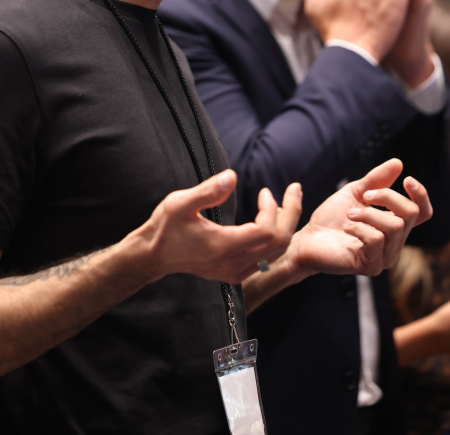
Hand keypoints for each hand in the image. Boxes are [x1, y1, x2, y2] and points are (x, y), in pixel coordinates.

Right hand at [141, 170, 302, 283]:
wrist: (155, 255)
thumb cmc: (166, 226)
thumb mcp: (179, 203)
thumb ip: (207, 191)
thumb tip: (233, 176)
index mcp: (222, 246)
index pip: (266, 232)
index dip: (272, 209)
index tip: (264, 191)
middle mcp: (232, 264)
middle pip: (279, 243)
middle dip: (292, 213)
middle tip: (295, 189)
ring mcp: (235, 272)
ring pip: (276, 253)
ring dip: (286, 225)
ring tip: (285, 201)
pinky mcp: (235, 274)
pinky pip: (266, 259)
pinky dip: (276, 238)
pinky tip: (271, 218)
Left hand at [286, 158, 431, 279]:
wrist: (308, 238)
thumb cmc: (332, 217)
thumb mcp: (356, 192)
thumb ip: (377, 180)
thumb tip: (398, 163)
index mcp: (394, 224)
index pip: (423, 213)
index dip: (421, 196)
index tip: (407, 180)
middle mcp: (394, 243)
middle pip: (410, 213)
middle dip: (387, 197)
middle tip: (365, 196)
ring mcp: (384, 257)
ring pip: (394, 226)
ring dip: (368, 213)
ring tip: (349, 214)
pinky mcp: (370, 267)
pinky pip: (376, 240)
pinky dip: (359, 228)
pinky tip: (346, 228)